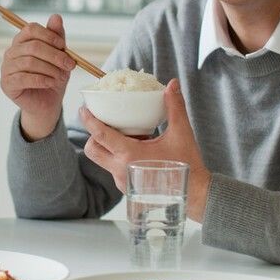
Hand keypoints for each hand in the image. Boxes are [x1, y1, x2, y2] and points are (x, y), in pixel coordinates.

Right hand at [0, 13, 76, 140]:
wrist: (48, 103)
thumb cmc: (52, 76)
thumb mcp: (59, 55)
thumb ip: (57, 37)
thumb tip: (56, 16)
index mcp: (22, 41)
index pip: (31, 29)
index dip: (49, 36)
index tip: (63, 46)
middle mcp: (11, 52)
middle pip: (33, 47)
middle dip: (55, 55)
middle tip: (70, 65)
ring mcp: (6, 68)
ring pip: (29, 62)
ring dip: (50, 69)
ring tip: (61, 76)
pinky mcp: (6, 84)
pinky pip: (24, 78)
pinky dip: (42, 80)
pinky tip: (51, 83)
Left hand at [79, 79, 212, 220]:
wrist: (196, 194)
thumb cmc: (188, 166)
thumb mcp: (181, 133)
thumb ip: (174, 107)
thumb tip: (172, 84)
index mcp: (130, 155)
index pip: (100, 135)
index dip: (89, 120)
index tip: (83, 109)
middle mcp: (121, 170)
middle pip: (93, 149)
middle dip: (93, 135)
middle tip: (103, 122)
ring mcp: (123, 182)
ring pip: (103, 160)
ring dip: (108, 147)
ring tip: (126, 136)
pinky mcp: (127, 188)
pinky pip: (114, 169)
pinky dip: (119, 157)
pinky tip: (137, 150)